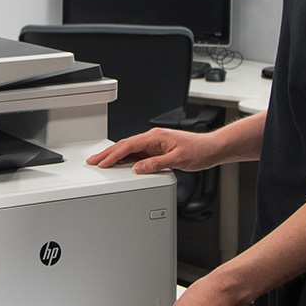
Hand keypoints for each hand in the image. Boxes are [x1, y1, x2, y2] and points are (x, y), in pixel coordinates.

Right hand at [86, 127, 216, 173]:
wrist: (212, 148)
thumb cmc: (199, 151)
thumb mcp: (178, 160)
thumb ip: (157, 164)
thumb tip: (139, 168)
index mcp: (156, 137)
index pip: (129, 146)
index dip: (114, 155)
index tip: (102, 163)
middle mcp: (154, 138)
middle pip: (125, 145)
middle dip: (108, 153)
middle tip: (93, 160)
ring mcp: (155, 143)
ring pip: (130, 149)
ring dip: (115, 155)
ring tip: (102, 162)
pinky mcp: (158, 149)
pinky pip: (138, 153)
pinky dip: (126, 158)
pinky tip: (120, 163)